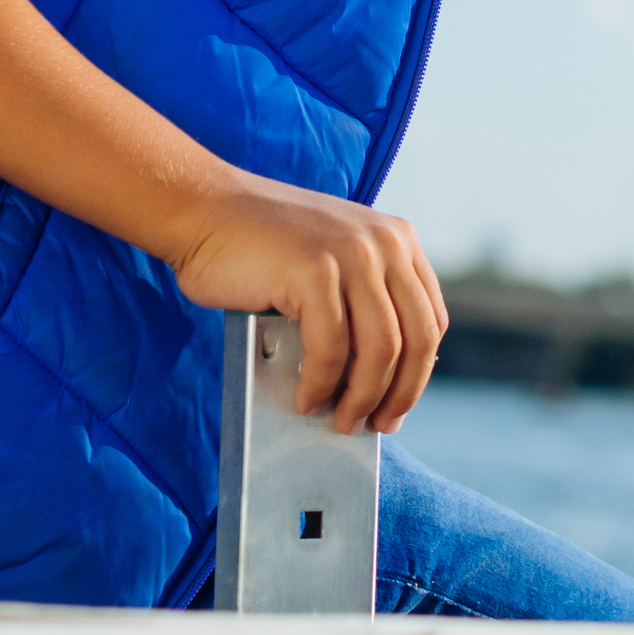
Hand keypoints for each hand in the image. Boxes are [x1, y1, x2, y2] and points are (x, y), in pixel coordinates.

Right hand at [163, 173, 448, 433]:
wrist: (204, 209)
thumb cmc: (260, 245)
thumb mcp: (332, 258)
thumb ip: (361, 299)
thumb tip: (376, 379)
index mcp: (397, 239)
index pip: (430, 319)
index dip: (418, 372)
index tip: (398, 406)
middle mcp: (384, 242)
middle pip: (416, 338)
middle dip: (399, 394)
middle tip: (374, 425)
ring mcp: (350, 254)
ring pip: (381, 350)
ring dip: (362, 398)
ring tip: (341, 421)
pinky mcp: (313, 272)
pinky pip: (331, 349)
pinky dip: (321, 384)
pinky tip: (307, 398)